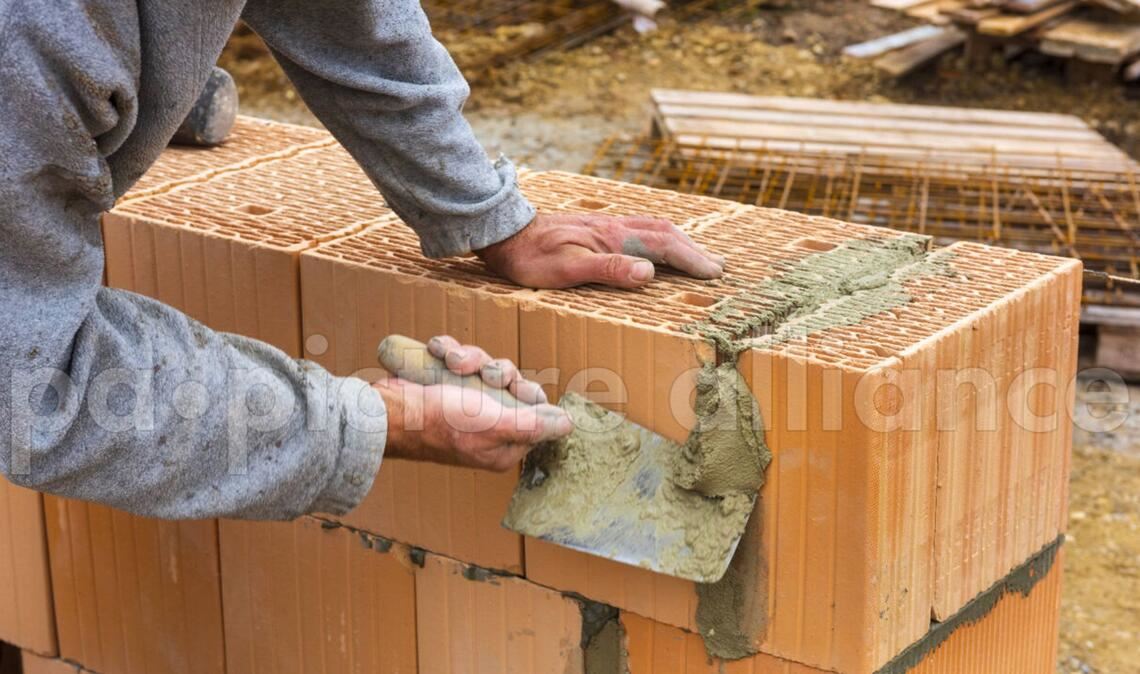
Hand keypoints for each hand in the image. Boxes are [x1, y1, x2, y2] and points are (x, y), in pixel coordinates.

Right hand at [374, 336, 570, 470]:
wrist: (386, 413)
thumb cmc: (438, 423)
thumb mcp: (492, 425)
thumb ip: (532, 425)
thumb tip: (567, 424)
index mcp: (502, 444)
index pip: (533, 412)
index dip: (525, 391)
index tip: (511, 385)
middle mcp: (485, 425)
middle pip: (509, 384)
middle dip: (494, 369)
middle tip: (479, 372)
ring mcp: (462, 405)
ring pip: (483, 367)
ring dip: (469, 356)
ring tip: (452, 361)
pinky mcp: (442, 385)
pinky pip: (456, 359)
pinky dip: (447, 351)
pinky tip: (438, 352)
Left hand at [475, 212, 724, 288]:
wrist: (503, 233)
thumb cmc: (530, 257)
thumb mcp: (566, 269)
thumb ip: (608, 268)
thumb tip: (649, 271)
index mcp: (612, 237)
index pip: (664, 245)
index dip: (691, 259)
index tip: (714, 273)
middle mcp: (614, 226)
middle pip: (665, 232)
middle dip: (694, 250)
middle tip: (717, 267)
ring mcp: (604, 225)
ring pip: (653, 228)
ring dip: (679, 242)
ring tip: (696, 256)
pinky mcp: (594, 228)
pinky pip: (638, 229)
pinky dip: (660, 238)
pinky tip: (656, 248)